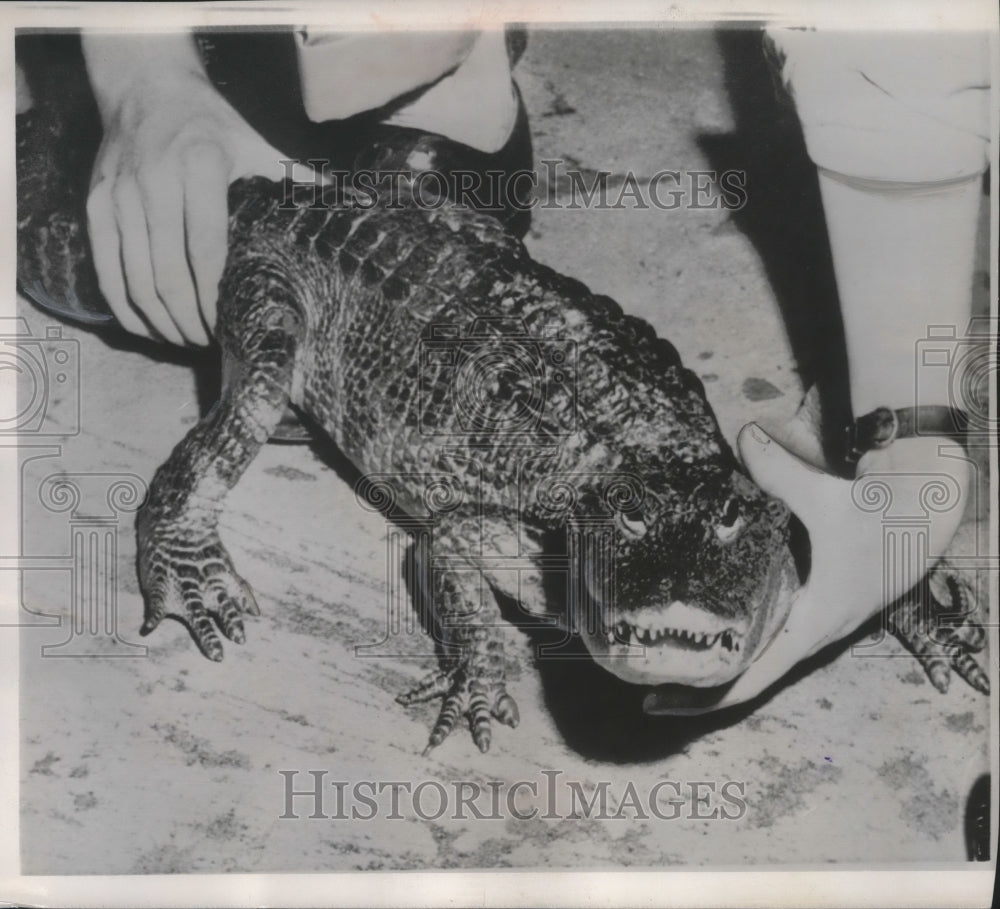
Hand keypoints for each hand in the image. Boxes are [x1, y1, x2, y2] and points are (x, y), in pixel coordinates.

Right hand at [83, 35, 317, 345]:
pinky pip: (106, 271)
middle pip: (171, 276)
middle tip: (211, 344)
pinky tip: (149, 327)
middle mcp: (153, 183)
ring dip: (162, 322)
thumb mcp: (254, 145)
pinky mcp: (95, 206)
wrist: (144, 87)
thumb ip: (294, 179)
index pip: (207, 250)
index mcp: (199, 168)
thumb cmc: (210, 124)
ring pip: (137, 281)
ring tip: (186, 340)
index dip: (216, 298)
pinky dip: (126, 308)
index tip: (232, 326)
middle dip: (192, 321)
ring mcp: (119, 197)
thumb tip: (346, 203)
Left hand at [643, 421, 970, 714]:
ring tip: (663, 659)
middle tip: (642, 678)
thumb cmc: (883, 516)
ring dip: (715, 665)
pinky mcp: (810, 605)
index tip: (655, 701)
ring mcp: (810, 622)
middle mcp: (809, 633)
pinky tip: (705, 625)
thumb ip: (781, 472)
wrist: (926, 513)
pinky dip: (735, 639)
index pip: (750, 678)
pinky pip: (766, 635)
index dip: (702, 696)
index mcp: (812, 625)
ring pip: (756, 659)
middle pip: (745, 677)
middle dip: (695, 685)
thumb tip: (743, 438)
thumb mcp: (828, 500)